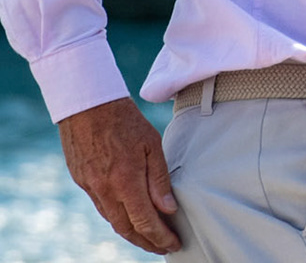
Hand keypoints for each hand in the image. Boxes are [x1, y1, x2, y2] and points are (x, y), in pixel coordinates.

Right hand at [58, 96, 179, 254]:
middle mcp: (105, 190)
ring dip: (132, 234)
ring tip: (150, 238)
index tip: (173, 244)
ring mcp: (90, 187)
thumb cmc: (125, 121)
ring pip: (112, 221)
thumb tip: (168, 209)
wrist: (88, 106)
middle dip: (146, 243)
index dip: (160, 237)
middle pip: (126, 229)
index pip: (144, 221)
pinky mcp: (83, 182)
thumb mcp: (152, 145)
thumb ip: (159, 180)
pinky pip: (102, 208)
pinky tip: (129, 217)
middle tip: (164, 247)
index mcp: (125, 181)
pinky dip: (117, 218)